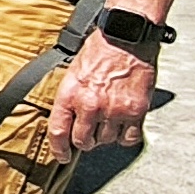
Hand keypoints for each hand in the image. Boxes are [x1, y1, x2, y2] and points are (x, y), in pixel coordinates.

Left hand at [45, 31, 154, 161]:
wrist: (126, 37)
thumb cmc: (99, 49)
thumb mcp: (73, 71)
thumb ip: (70, 97)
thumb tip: (68, 118)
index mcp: (70, 94)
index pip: (58, 132)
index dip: (59, 149)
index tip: (62, 156)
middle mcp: (91, 105)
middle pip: (83, 141)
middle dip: (84, 140)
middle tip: (88, 133)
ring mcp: (115, 110)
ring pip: (106, 140)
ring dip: (105, 135)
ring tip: (107, 119)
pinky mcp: (136, 111)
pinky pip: (129, 138)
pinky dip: (125, 136)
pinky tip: (123, 125)